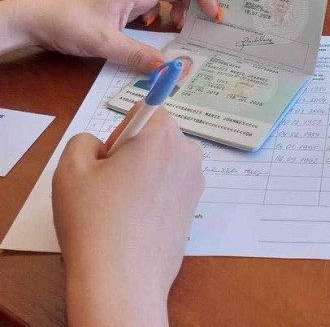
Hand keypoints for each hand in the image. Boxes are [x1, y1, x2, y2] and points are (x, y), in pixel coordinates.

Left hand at [3, 0, 219, 71]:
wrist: (38, 20)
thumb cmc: (70, 22)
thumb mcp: (105, 43)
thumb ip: (138, 55)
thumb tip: (170, 70)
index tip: (216, 16)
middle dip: (197, 6)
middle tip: (206, 29)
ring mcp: (130, 3)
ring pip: (166, 2)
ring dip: (180, 15)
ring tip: (184, 35)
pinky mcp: (122, 14)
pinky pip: (152, 13)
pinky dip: (162, 23)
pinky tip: (156, 36)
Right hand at [53, 107, 203, 326]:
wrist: (122, 282)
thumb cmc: (95, 221)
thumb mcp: (70, 170)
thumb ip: (84, 141)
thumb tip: (102, 147)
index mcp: (163, 134)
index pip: (144, 110)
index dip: (119, 133)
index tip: (108, 163)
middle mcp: (188, 152)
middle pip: (155, 137)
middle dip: (131, 154)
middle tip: (108, 189)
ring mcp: (196, 183)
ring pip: (162, 164)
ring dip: (143, 177)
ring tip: (120, 211)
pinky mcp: (194, 210)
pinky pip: (170, 189)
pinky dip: (153, 199)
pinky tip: (135, 226)